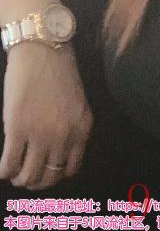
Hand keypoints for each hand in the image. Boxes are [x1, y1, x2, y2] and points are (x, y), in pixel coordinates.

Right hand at [0, 41, 93, 189]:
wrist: (42, 48)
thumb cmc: (58, 70)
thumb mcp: (76, 103)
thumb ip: (72, 127)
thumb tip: (58, 152)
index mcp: (82, 129)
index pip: (71, 168)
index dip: (56, 175)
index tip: (46, 171)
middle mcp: (64, 136)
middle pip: (49, 177)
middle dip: (36, 181)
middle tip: (26, 175)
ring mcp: (40, 134)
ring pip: (28, 176)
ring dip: (19, 178)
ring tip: (14, 171)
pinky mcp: (17, 129)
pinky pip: (8, 165)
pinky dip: (3, 171)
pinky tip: (2, 166)